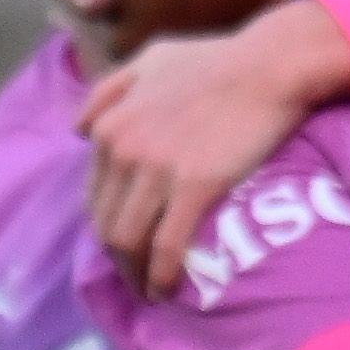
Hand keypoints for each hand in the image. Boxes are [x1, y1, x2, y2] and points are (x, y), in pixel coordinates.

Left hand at [79, 0, 349, 297]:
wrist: (270, 65)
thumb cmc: (216, 60)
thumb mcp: (149, 60)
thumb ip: (109, 90)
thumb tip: (80, 130)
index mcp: (110, 124)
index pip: (94, 194)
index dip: (106, 224)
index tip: (122, 243)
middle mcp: (122, 148)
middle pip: (105, 222)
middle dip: (116, 257)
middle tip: (135, 274)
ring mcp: (156, 169)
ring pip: (127, 240)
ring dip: (133, 273)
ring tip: (146, 287)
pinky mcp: (193, 187)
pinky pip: (166, 245)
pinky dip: (160, 275)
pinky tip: (164, 289)